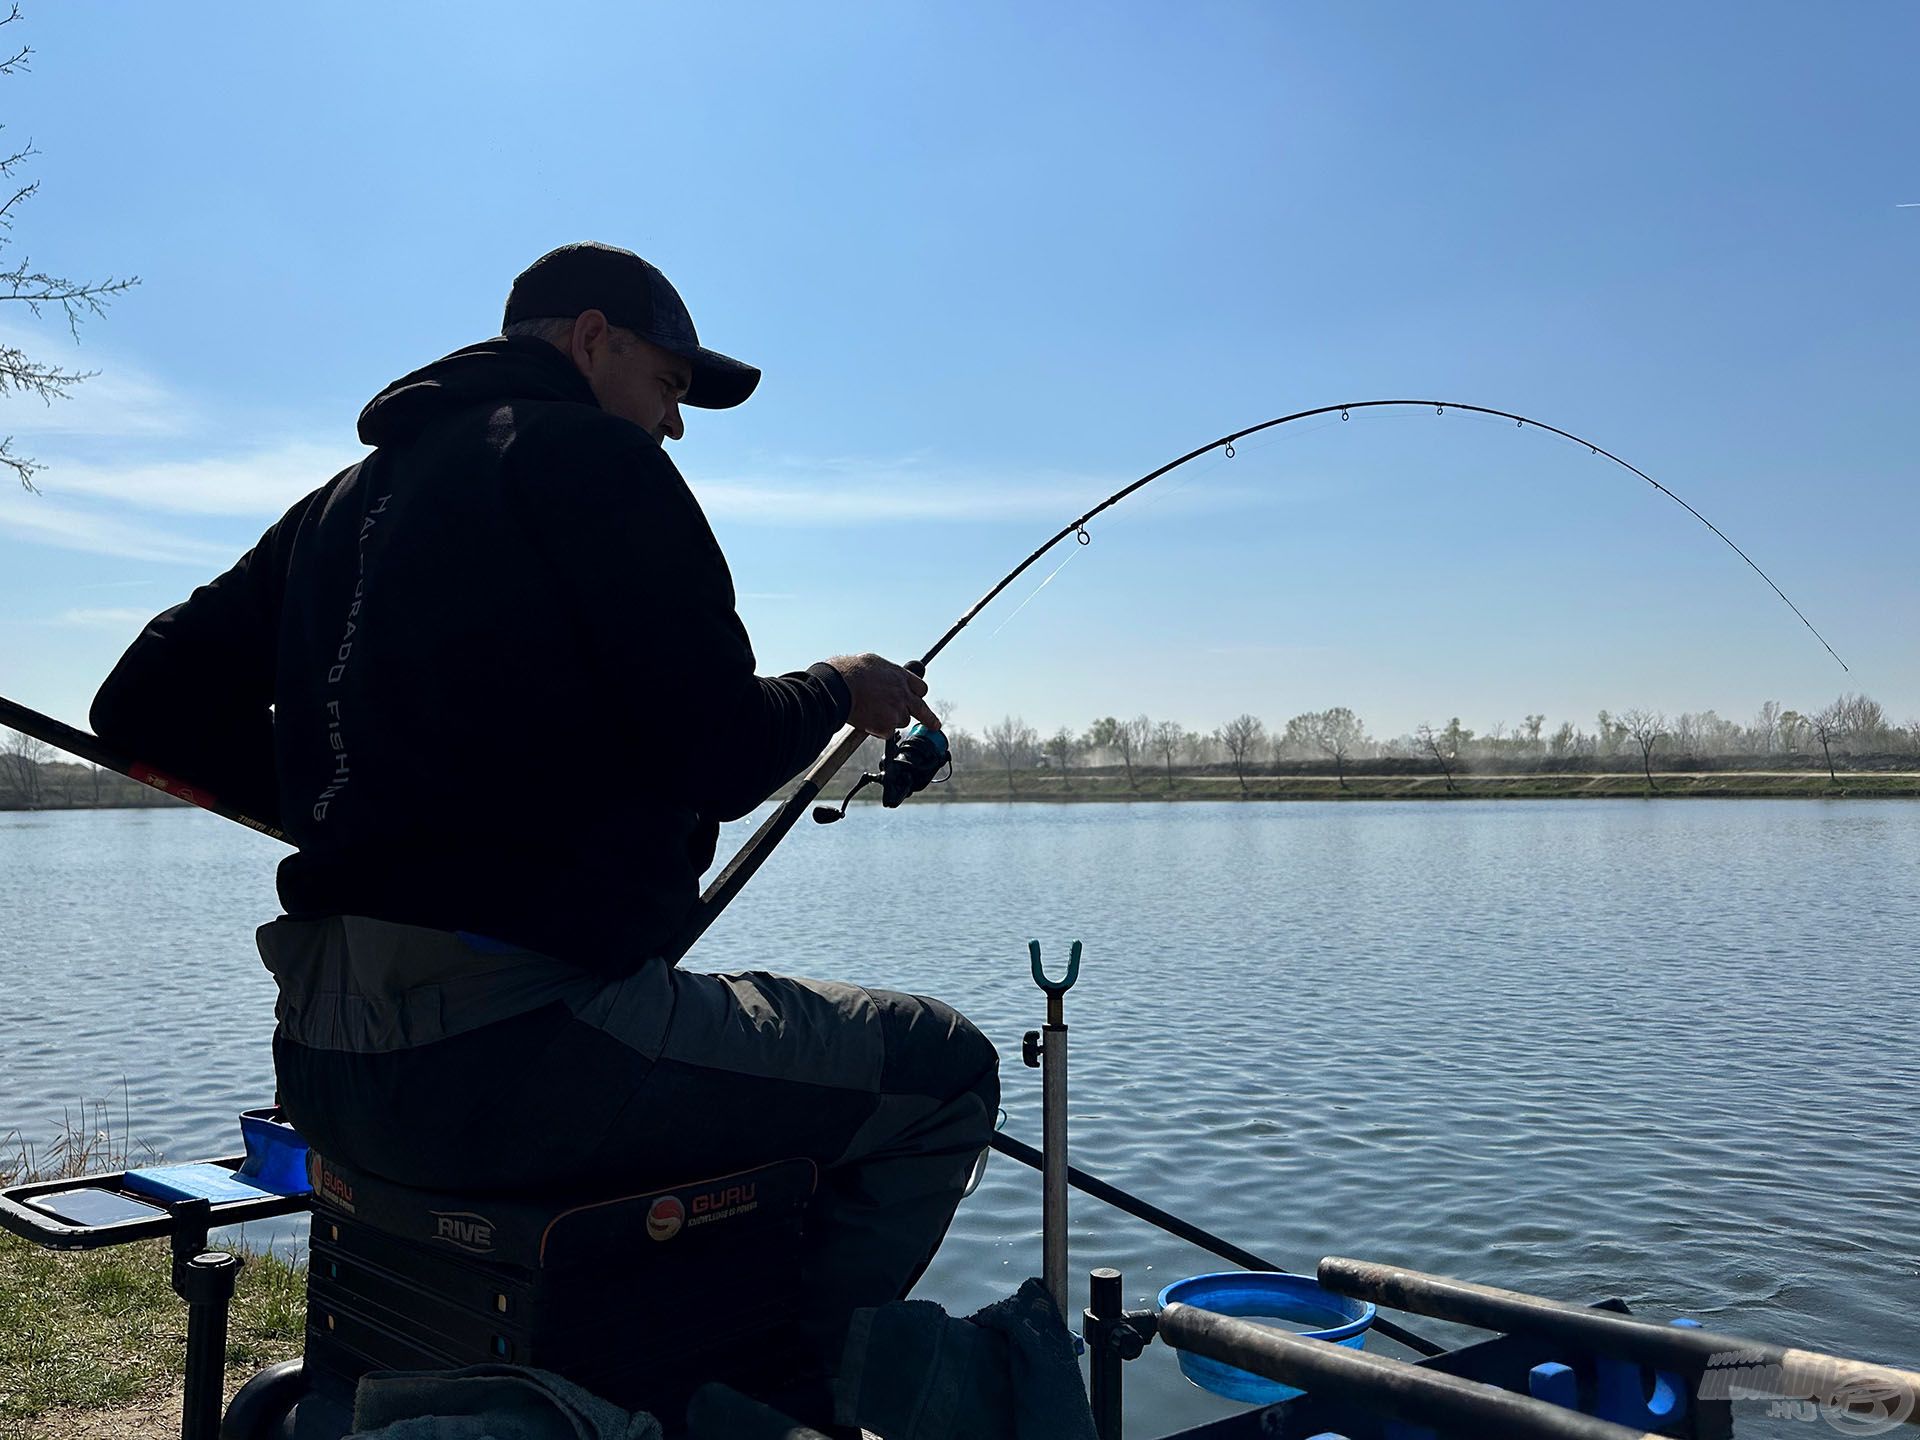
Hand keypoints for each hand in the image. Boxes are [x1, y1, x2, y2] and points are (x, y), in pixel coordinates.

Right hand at [823, 653, 939, 735]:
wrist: (839, 684)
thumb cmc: (849, 671)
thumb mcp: (872, 662)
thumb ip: (883, 672)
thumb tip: (880, 673)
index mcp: (900, 676)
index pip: (919, 688)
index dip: (918, 695)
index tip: (918, 699)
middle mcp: (902, 694)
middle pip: (922, 709)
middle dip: (929, 719)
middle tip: (935, 725)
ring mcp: (896, 711)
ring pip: (901, 722)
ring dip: (891, 721)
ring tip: (872, 714)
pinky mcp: (887, 726)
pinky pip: (887, 733)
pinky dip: (878, 730)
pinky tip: (867, 722)